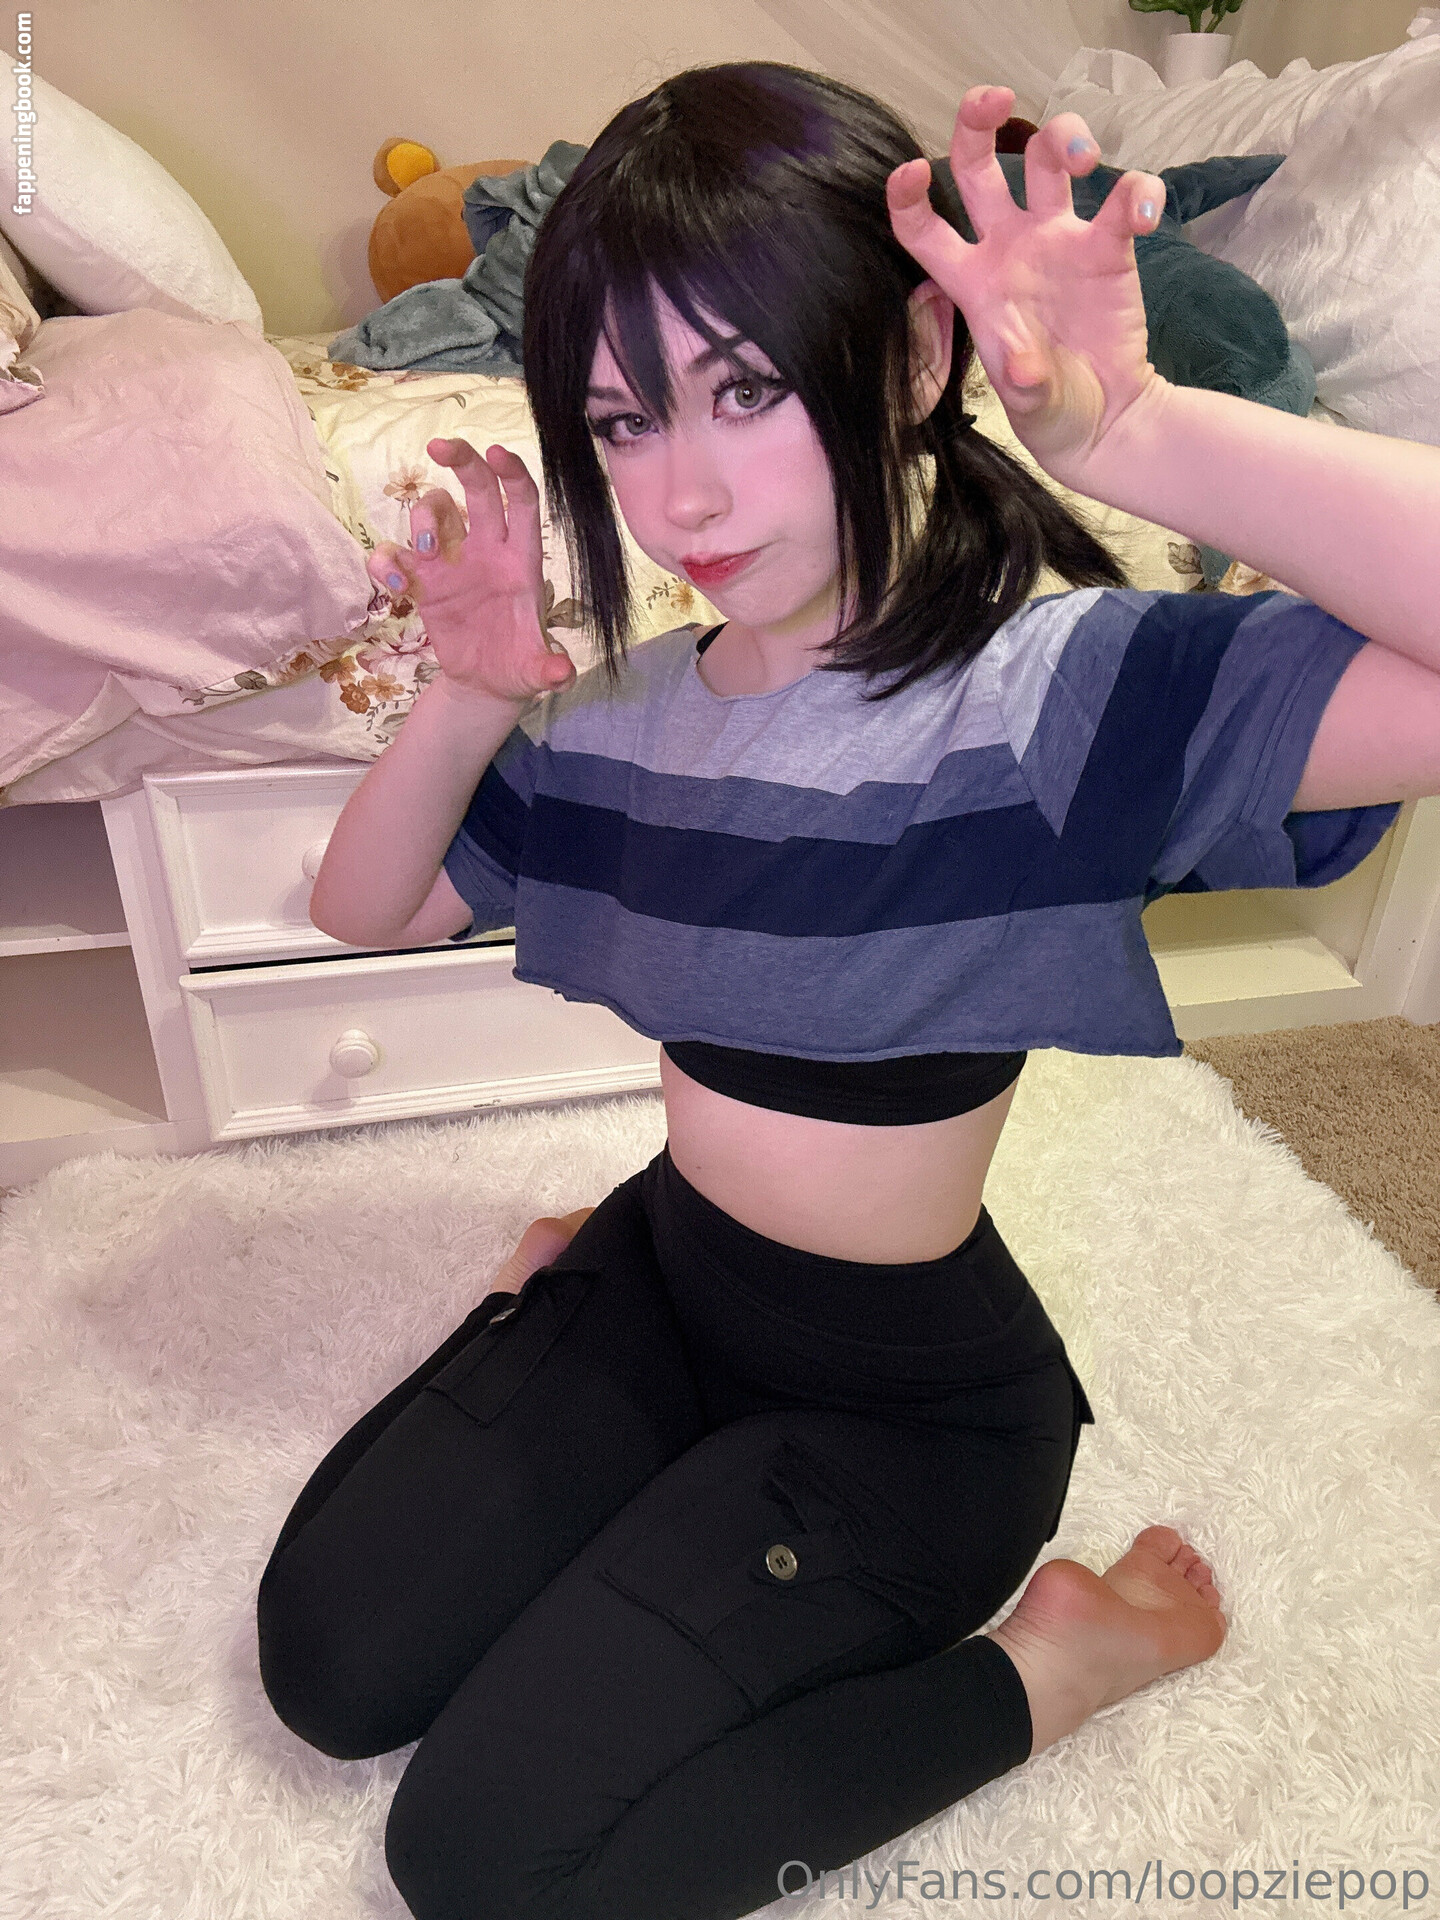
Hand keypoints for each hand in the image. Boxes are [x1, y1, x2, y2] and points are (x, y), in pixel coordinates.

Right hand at [367, 438, 576, 705]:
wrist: (486, 684)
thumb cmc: (518, 666)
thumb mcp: (536, 671)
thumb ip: (548, 669)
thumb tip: (560, 675)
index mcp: (520, 560)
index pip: (521, 504)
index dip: (512, 475)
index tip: (497, 453)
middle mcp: (486, 550)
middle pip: (476, 490)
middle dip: (461, 461)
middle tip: (439, 446)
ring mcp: (451, 562)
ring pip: (434, 512)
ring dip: (423, 521)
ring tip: (424, 555)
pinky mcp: (422, 582)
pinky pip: (395, 556)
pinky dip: (387, 563)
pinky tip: (397, 589)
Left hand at [886, 86, 1170, 486]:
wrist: (1104, 421)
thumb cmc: (1052, 411)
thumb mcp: (1032, 407)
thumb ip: (1024, 383)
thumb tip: (1024, 366)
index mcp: (972, 282)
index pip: (924, 228)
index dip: (909, 196)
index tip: (913, 169)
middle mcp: (1009, 248)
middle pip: (981, 165)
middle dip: (978, 121)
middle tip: (995, 96)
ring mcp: (1058, 241)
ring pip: (1048, 160)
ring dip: (1064, 136)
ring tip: (1083, 156)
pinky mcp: (1108, 247)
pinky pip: (1123, 199)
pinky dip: (1139, 192)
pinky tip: (1147, 214)